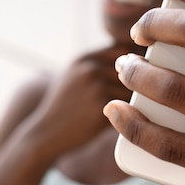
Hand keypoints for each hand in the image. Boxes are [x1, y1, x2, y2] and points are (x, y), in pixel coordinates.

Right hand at [32, 43, 132, 158]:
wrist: (47, 133)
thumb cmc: (68, 104)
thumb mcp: (75, 74)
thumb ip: (99, 63)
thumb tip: (137, 56)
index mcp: (85, 58)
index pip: (123, 51)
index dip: (134, 63)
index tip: (137, 77)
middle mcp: (90, 69)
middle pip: (131, 70)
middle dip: (137, 84)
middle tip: (135, 97)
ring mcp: (96, 87)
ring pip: (133, 88)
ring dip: (136, 100)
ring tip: (126, 109)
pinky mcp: (103, 108)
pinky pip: (130, 105)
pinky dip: (131, 113)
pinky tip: (121, 119)